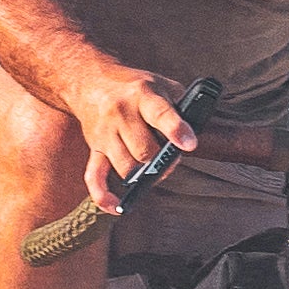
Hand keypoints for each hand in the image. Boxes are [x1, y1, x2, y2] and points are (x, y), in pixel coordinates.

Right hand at [66, 67, 199, 203]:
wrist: (91, 81)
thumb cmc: (134, 87)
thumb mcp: (162, 84)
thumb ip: (182, 106)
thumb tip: (197, 133)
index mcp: (143, 95)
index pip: (160, 114)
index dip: (176, 130)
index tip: (190, 144)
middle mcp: (121, 114)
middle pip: (144, 150)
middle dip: (162, 162)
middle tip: (170, 158)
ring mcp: (105, 133)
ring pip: (126, 168)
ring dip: (144, 176)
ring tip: (153, 169)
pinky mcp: (94, 148)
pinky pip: (95, 177)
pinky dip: (104, 196)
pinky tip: (118, 207)